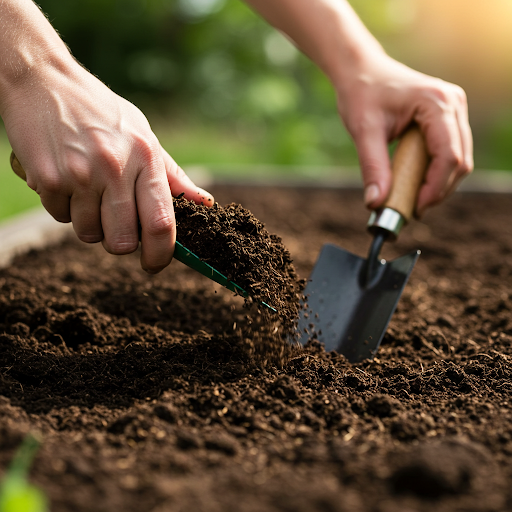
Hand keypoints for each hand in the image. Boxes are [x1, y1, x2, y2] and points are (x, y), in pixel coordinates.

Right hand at [1, 57, 212, 273]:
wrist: (43, 80)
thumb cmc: (101, 111)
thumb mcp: (144, 135)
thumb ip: (172, 175)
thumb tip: (204, 203)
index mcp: (145, 158)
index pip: (161, 223)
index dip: (161, 254)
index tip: (155, 264)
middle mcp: (115, 169)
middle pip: (123, 241)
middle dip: (121, 243)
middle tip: (116, 223)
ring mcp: (80, 175)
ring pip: (89, 234)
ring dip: (91, 224)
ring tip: (89, 193)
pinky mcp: (48, 179)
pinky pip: (61, 218)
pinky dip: (65, 209)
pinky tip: (67, 181)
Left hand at [336, 54, 472, 216]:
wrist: (362, 69)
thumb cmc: (362, 93)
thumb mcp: (363, 131)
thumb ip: (372, 167)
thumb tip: (375, 203)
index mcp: (436, 103)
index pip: (448, 155)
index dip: (435, 188)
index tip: (415, 209)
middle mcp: (453, 103)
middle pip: (459, 161)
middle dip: (438, 190)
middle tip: (413, 210)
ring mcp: (454, 109)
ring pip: (459, 159)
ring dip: (439, 184)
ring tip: (412, 200)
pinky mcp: (448, 117)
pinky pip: (450, 152)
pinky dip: (436, 172)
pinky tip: (416, 184)